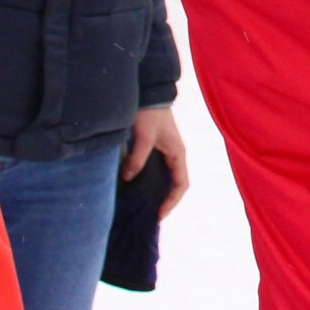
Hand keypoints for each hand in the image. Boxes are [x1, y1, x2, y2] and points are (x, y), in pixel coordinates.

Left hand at [125, 105, 188, 219]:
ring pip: (166, 179)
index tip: (159, 214)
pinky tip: (137, 189)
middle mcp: (175, 155)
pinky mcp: (156, 149)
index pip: (182, 184)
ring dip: (158, 193)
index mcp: (178, 153)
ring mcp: (166, 152)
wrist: (150, 92)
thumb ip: (138, 157)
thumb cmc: (150, 113)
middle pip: (175, 185)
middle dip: (165, 202)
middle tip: (150, 217)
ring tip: (144, 207)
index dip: (172, 201)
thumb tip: (128, 178)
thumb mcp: (144, 136)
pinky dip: (150, 183)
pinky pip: (156, 171)